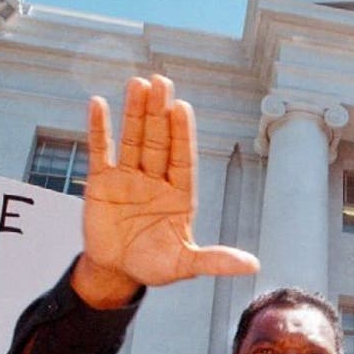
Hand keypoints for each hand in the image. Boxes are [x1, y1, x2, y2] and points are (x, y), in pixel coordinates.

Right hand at [74, 74, 257, 307]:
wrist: (117, 271)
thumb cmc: (155, 265)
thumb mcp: (186, 265)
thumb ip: (215, 261)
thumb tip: (254, 266)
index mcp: (180, 194)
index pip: (182, 157)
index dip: (182, 133)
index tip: (182, 107)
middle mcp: (157, 179)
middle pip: (158, 140)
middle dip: (159, 112)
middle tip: (161, 81)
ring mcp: (129, 177)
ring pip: (133, 139)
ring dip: (134, 112)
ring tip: (138, 83)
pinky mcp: (101, 182)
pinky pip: (101, 151)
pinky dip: (100, 129)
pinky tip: (98, 103)